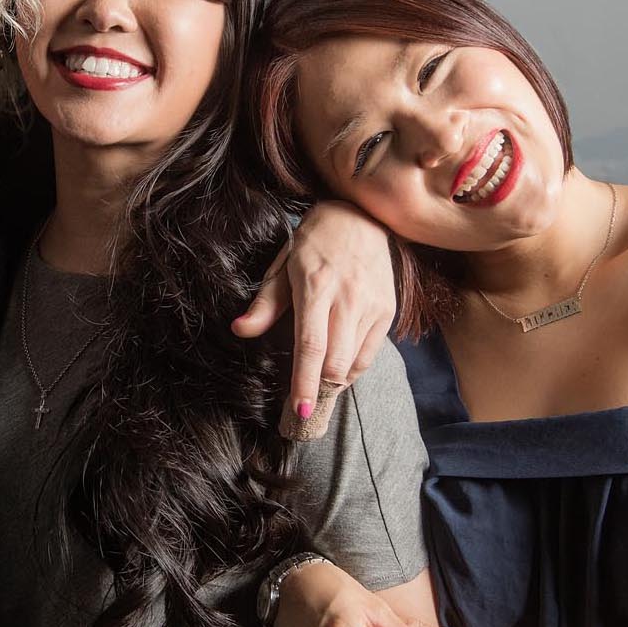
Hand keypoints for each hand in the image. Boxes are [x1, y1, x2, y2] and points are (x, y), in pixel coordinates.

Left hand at [232, 200, 395, 423]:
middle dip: (318, 388)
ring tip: (317, 383)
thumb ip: (264, 304)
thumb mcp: (282, 267)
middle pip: (335, 362)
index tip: (299, 409)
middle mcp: (348, 299)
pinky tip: (337, 366)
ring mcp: (372, 306)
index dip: (304, 382)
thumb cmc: (313, 243)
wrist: (359, 217)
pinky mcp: (387, 311)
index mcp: (315, 288)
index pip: (310, 346)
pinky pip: (370, 354)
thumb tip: (240, 329)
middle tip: (302, 400)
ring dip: (334, 381)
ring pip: (354, 363)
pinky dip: (352, 368)